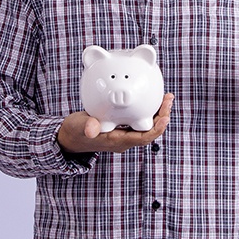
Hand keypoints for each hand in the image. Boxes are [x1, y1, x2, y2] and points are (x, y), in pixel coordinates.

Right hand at [57, 93, 173, 153]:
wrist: (70, 136)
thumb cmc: (75, 133)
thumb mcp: (79, 128)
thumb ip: (87, 127)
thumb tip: (92, 128)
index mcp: (118, 141)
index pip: (143, 138)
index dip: (157, 128)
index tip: (165, 116)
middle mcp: (125, 138)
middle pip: (150, 130)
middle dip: (161, 116)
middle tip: (168, 99)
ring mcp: (124, 132)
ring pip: (146, 124)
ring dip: (157, 112)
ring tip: (165, 97)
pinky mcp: (121, 125)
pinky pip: (139, 118)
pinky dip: (146, 108)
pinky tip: (149, 96)